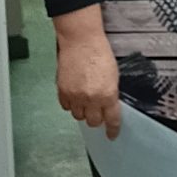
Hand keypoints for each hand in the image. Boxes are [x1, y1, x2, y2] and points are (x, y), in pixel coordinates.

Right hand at [53, 6, 121, 136]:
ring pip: (78, 116)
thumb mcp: (113, 76)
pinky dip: (70, 104)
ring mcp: (75, 96)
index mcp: (108, 95)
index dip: (112, 130)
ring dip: (82, 111)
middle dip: (96, 118)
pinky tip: (74, 96)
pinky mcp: (63, 91)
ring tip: (84, 100)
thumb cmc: (100, 54)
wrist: (81, 41)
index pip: (111, 120)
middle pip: (93, 121)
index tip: (111, 135)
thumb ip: (110, 94)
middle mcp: (91, 99)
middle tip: (96, 110)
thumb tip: (106, 107)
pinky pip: (66, 107)